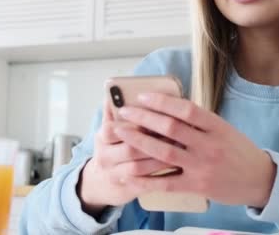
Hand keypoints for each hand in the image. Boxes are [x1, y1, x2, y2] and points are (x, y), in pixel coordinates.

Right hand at [78, 98, 175, 215]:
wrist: (100, 183)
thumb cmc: (111, 149)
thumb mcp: (108, 130)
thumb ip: (113, 110)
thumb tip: (115, 89)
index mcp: (102, 138)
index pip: (112, 128)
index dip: (133, 123)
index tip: (153, 114)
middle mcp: (105, 158)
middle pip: (129, 148)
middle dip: (152, 139)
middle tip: (174, 130)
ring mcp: (116, 175)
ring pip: (139, 167)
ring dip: (160, 156)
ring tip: (178, 145)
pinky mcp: (129, 190)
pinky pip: (147, 183)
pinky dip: (161, 173)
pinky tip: (176, 164)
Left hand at [114, 93, 276, 208]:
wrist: (260, 180)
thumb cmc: (239, 151)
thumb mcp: (224, 129)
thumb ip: (200, 121)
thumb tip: (169, 107)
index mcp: (217, 126)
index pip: (186, 109)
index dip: (162, 101)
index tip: (143, 97)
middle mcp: (209, 145)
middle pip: (170, 128)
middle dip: (143, 118)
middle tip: (124, 112)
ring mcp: (202, 166)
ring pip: (164, 152)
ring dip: (139, 141)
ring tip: (121, 133)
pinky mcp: (197, 186)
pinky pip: (166, 182)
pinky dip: (146, 178)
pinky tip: (130, 172)